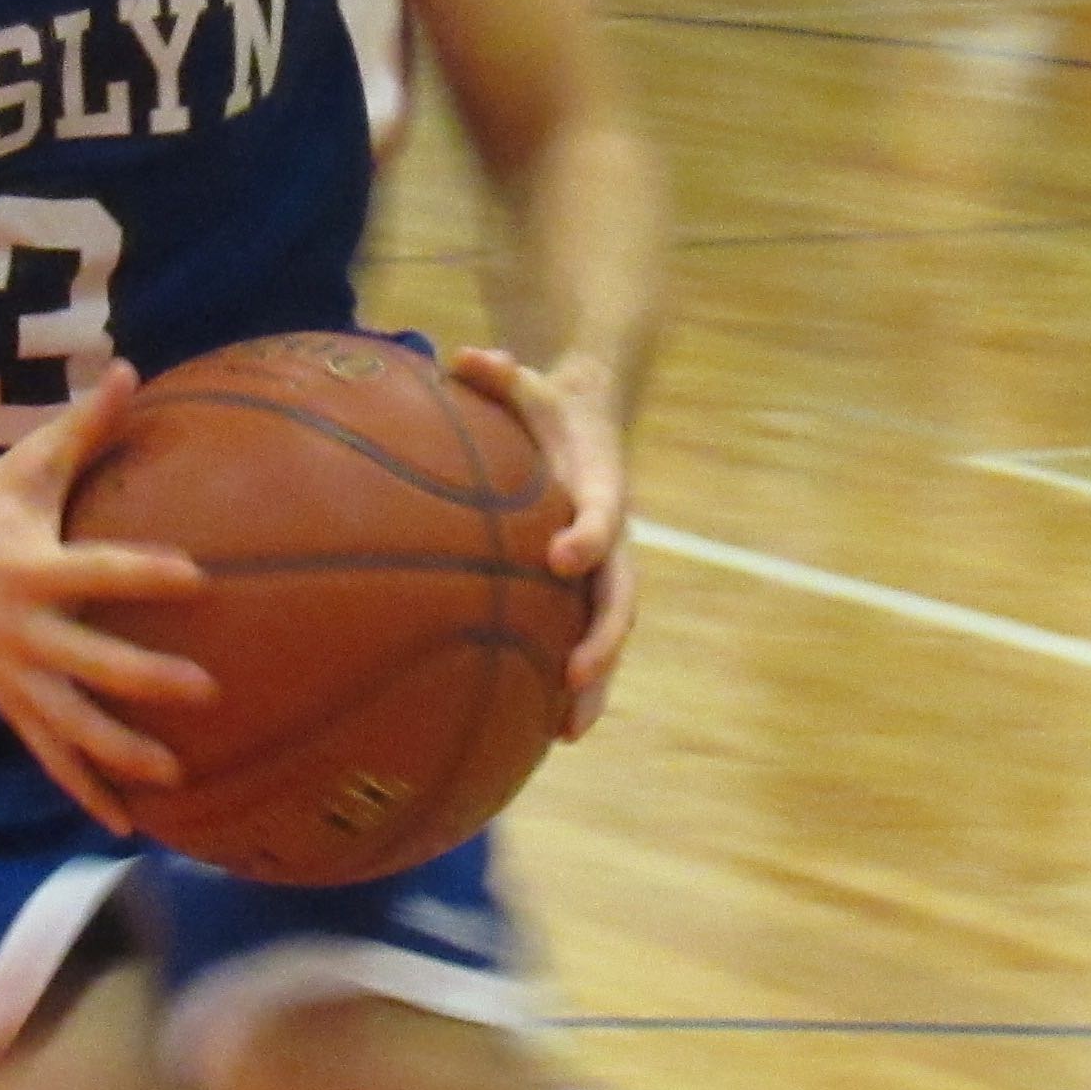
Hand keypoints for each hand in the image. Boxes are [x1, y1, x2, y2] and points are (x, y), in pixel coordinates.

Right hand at [0, 365, 211, 825]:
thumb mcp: (28, 461)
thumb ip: (84, 425)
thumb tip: (128, 367)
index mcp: (28, 565)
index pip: (95, 570)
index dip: (143, 573)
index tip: (199, 576)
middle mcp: (18, 629)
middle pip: (84, 663)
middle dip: (140, 679)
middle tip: (204, 690)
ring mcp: (10, 672)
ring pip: (66, 724)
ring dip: (118, 752)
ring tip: (176, 774)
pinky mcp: (6, 698)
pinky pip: (48, 751)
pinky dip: (83, 787)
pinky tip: (125, 823)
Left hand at [449, 347, 635, 737]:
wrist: (591, 419)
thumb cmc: (544, 405)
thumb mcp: (525, 381)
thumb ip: (499, 373)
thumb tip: (470, 357)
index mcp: (599, 485)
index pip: (602, 513)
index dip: (589, 535)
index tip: (563, 557)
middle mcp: (610, 535)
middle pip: (619, 595)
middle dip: (602, 638)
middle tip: (574, 674)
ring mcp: (602, 570)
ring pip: (608, 633)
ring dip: (597, 682)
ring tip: (569, 732)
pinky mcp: (585, 590)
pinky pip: (583, 640)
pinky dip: (573, 685)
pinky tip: (541, 730)